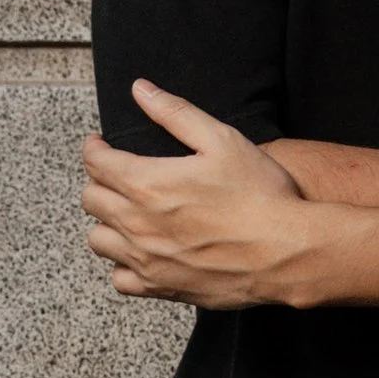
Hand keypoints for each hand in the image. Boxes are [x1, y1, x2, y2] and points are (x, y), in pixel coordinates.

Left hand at [82, 81, 315, 308]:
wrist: (287, 252)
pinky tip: (143, 252)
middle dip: (100, 181)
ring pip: (98, 240)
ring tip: (128, 213)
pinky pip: (120, 279)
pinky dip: (124, 264)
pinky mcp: (161, 287)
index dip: (95, 148)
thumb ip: (176, 113)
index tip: (102, 145)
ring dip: (107, 222)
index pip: (97, 163)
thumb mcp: (222, 140)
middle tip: (119, 174)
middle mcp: (138, 223)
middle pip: (91, 199)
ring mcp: (147, 259)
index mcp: (148, 183)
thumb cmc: (260, 196)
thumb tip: (142, 90)